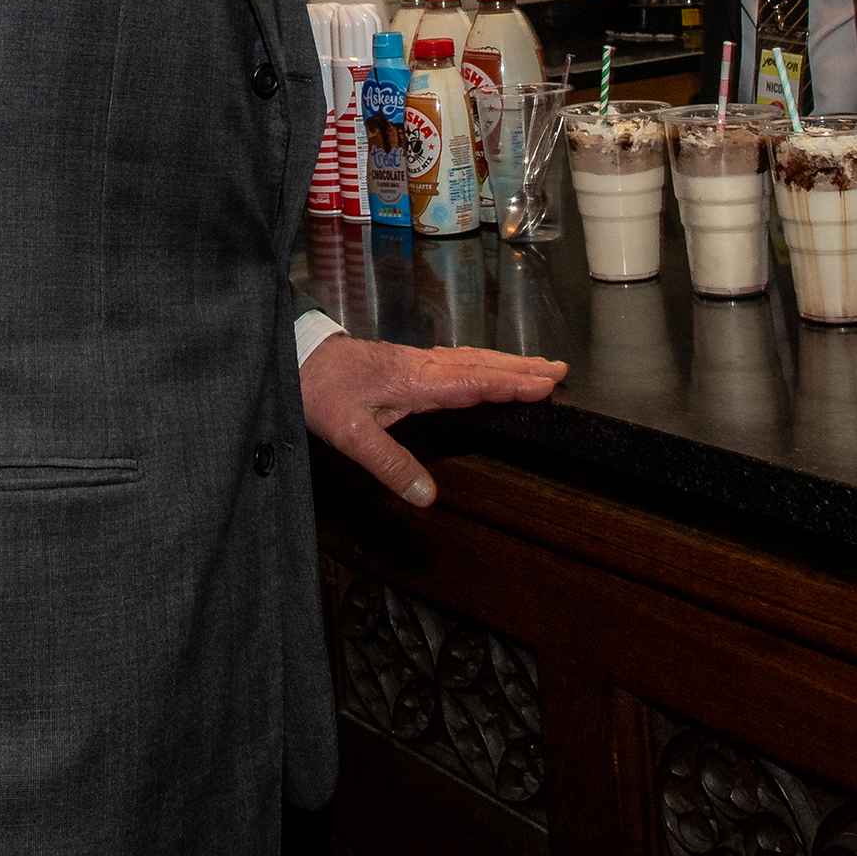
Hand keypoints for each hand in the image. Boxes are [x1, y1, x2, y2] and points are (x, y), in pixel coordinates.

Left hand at [299, 334, 566, 506]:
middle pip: (480, 364)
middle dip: (521, 368)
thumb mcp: (350, 435)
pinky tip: (486, 366)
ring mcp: (415, 360)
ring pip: (470, 359)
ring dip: (506, 362)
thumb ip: (390, 465)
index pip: (474, 383)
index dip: (511, 384)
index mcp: (417, 381)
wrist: (296, 357)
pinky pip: (456, 359)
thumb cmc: (322, 393)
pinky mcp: (406, 362)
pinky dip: (482, 361)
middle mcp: (423, 366)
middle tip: (560, 369)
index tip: (547, 384)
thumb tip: (428, 498)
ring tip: (537, 366)